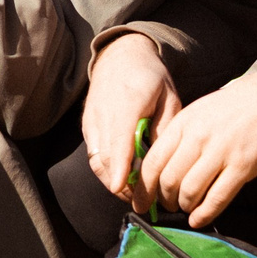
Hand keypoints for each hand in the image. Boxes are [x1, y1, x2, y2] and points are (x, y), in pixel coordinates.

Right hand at [82, 33, 183, 200]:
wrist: (121, 56)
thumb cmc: (149, 77)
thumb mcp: (169, 97)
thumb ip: (165, 128)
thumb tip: (164, 160)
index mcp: (126, 105)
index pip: (119, 142)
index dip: (120, 168)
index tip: (121, 189)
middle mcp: (103, 115)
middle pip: (104, 158)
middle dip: (119, 184)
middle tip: (140, 200)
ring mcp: (92, 121)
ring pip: (96, 160)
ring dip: (112, 180)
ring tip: (132, 193)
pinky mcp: (87, 126)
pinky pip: (94, 154)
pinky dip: (107, 169)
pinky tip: (123, 177)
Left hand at [133, 45, 256, 225]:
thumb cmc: (242, 102)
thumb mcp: (202, 109)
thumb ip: (182, 134)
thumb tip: (163, 163)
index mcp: (185, 122)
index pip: (152, 161)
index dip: (143, 187)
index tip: (141, 201)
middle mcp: (198, 137)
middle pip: (167, 180)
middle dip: (163, 200)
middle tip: (167, 206)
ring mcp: (221, 152)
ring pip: (189, 192)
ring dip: (184, 206)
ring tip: (186, 209)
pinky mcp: (244, 166)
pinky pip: (217, 198)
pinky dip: (204, 214)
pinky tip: (200, 219)